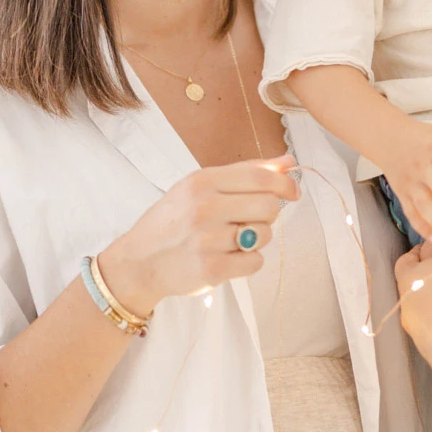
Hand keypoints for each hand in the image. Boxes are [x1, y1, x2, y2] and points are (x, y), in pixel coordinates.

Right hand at [98, 154, 298, 316]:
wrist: (138, 261)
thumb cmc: (172, 221)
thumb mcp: (199, 186)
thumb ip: (244, 172)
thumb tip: (287, 162)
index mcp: (201, 181)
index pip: (260, 176)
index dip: (284, 183)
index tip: (293, 191)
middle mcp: (204, 207)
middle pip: (269, 206)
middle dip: (267, 215)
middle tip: (249, 220)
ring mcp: (207, 239)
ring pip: (264, 235)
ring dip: (256, 239)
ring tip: (230, 240)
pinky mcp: (211, 269)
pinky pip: (255, 262)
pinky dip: (248, 262)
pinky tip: (227, 257)